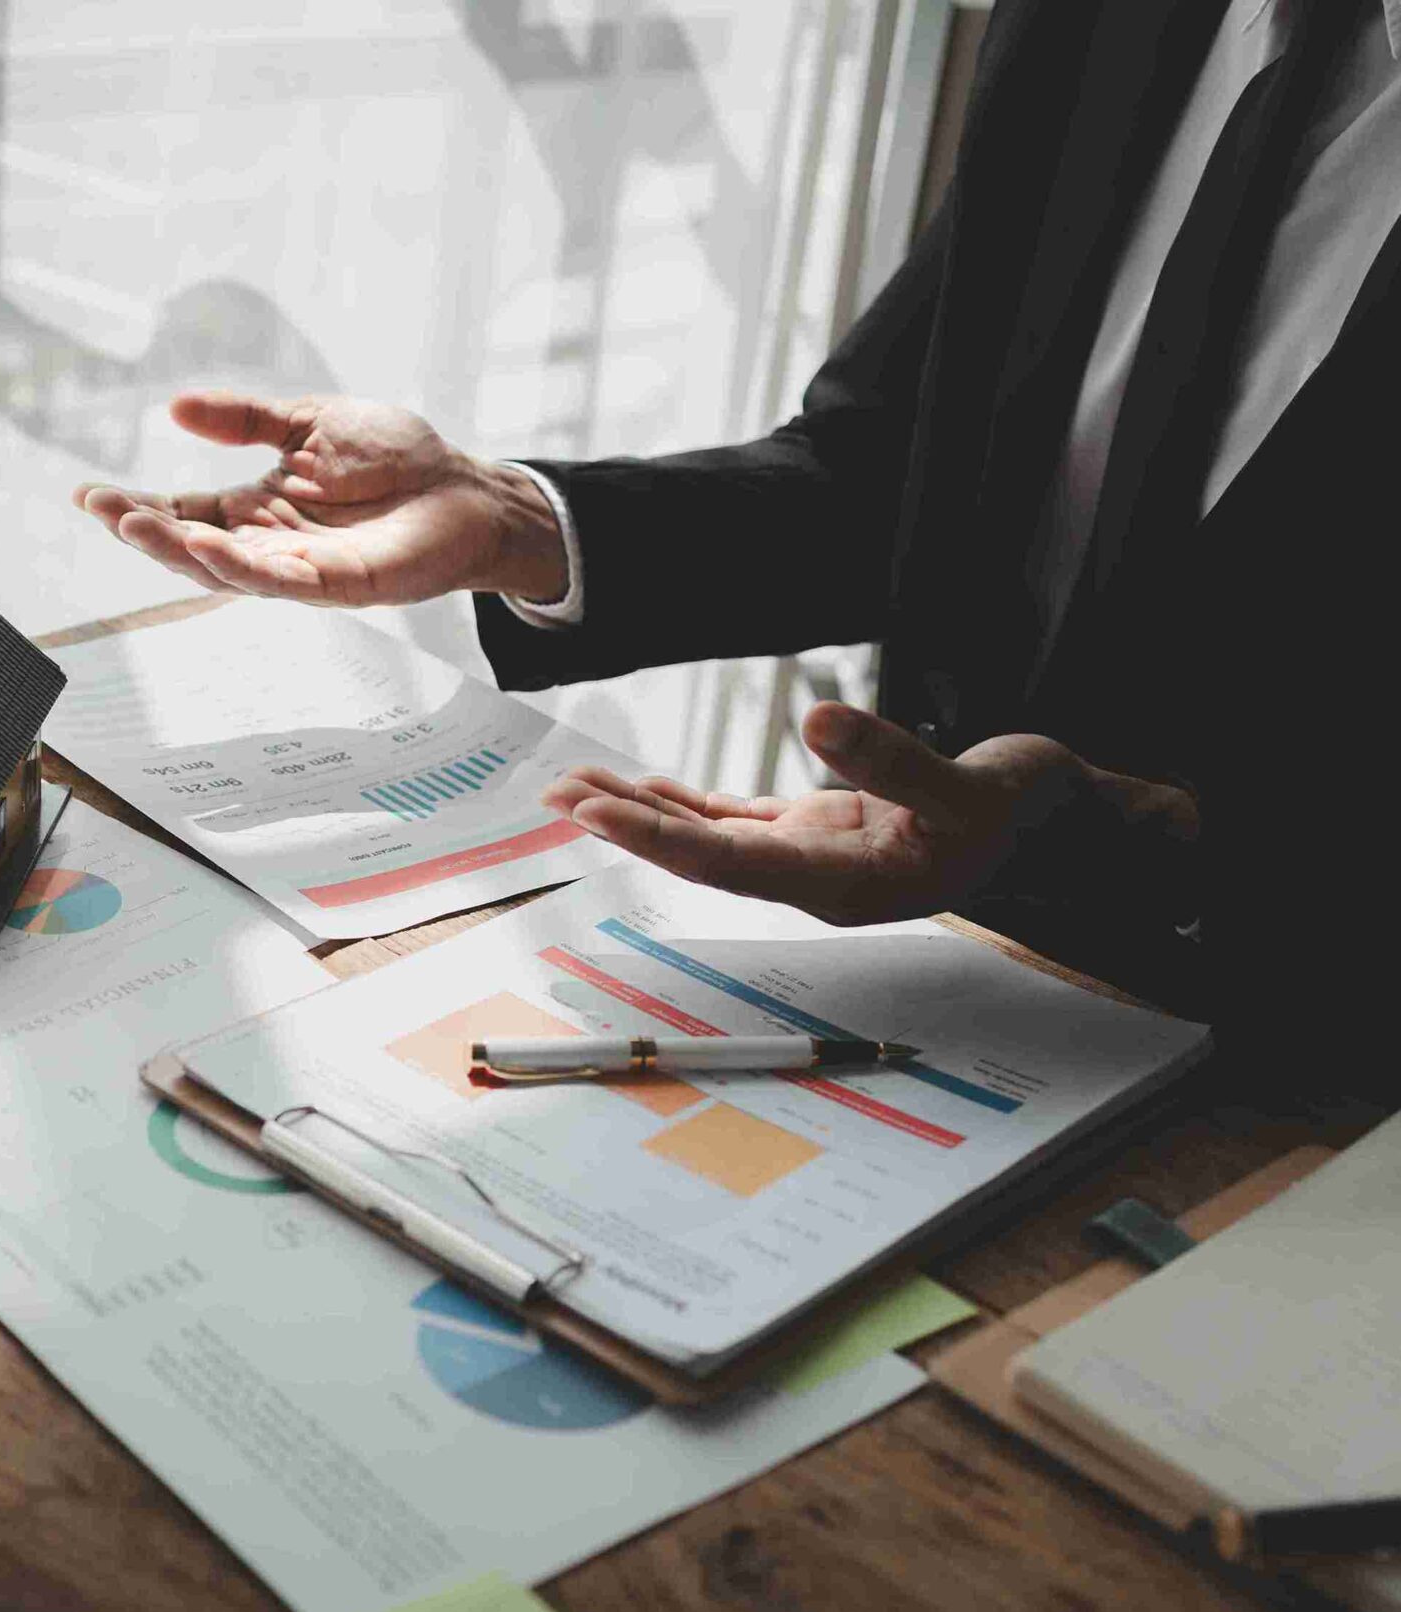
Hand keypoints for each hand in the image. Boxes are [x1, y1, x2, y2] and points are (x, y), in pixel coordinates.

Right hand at [73, 391, 567, 606]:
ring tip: (137, 527)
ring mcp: (300, 568)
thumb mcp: (307, 422)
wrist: (466, 487)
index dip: (136, 505)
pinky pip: (281, 582)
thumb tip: (177, 405)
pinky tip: (208, 548)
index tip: (87, 494)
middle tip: (102, 510)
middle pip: (190, 545)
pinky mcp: (339, 584)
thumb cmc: (395, 458)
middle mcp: (268, 543)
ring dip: (178, 550)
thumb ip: (246, 419)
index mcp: (256, 506)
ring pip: (226, 570)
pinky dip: (242, 568)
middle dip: (143, 529)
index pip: (183, 509)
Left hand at [543, 702, 1199, 927]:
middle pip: (700, 852)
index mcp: (842, 882)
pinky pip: (737, 819)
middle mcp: (814, 879)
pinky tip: (640, 787)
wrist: (1067, 830)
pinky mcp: (822, 829)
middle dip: (625, 825)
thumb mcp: (972, 785)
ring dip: (642, 813)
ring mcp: (814, 855)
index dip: (656, 836)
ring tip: (572, 787)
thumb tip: (820, 722)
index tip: (594, 811)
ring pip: (709, 836)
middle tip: (552, 796)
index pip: (727, 860)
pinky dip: (686, 802)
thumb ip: (896, 761)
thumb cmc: (1029, 814)